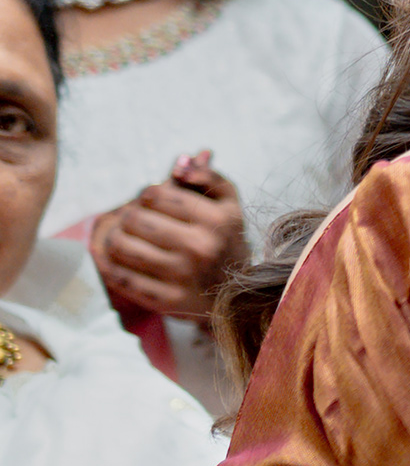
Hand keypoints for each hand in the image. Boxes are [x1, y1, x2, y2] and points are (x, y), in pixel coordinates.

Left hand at [89, 154, 244, 319]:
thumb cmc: (225, 242)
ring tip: (125, 240)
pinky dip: (112, 267)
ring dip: (115, 240)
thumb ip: (207, 177)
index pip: (153, 194)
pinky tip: (122, 263)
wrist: (240, 296)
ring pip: (119, 246)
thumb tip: (179, 164)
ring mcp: (184, 276)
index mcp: (217, 220)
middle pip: (132, 218)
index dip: (146, 196)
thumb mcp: (228, 206)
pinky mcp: (168, 301)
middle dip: (128, 217)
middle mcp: (202, 247)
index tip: (154, 205)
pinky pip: (120, 277)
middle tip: (137, 224)